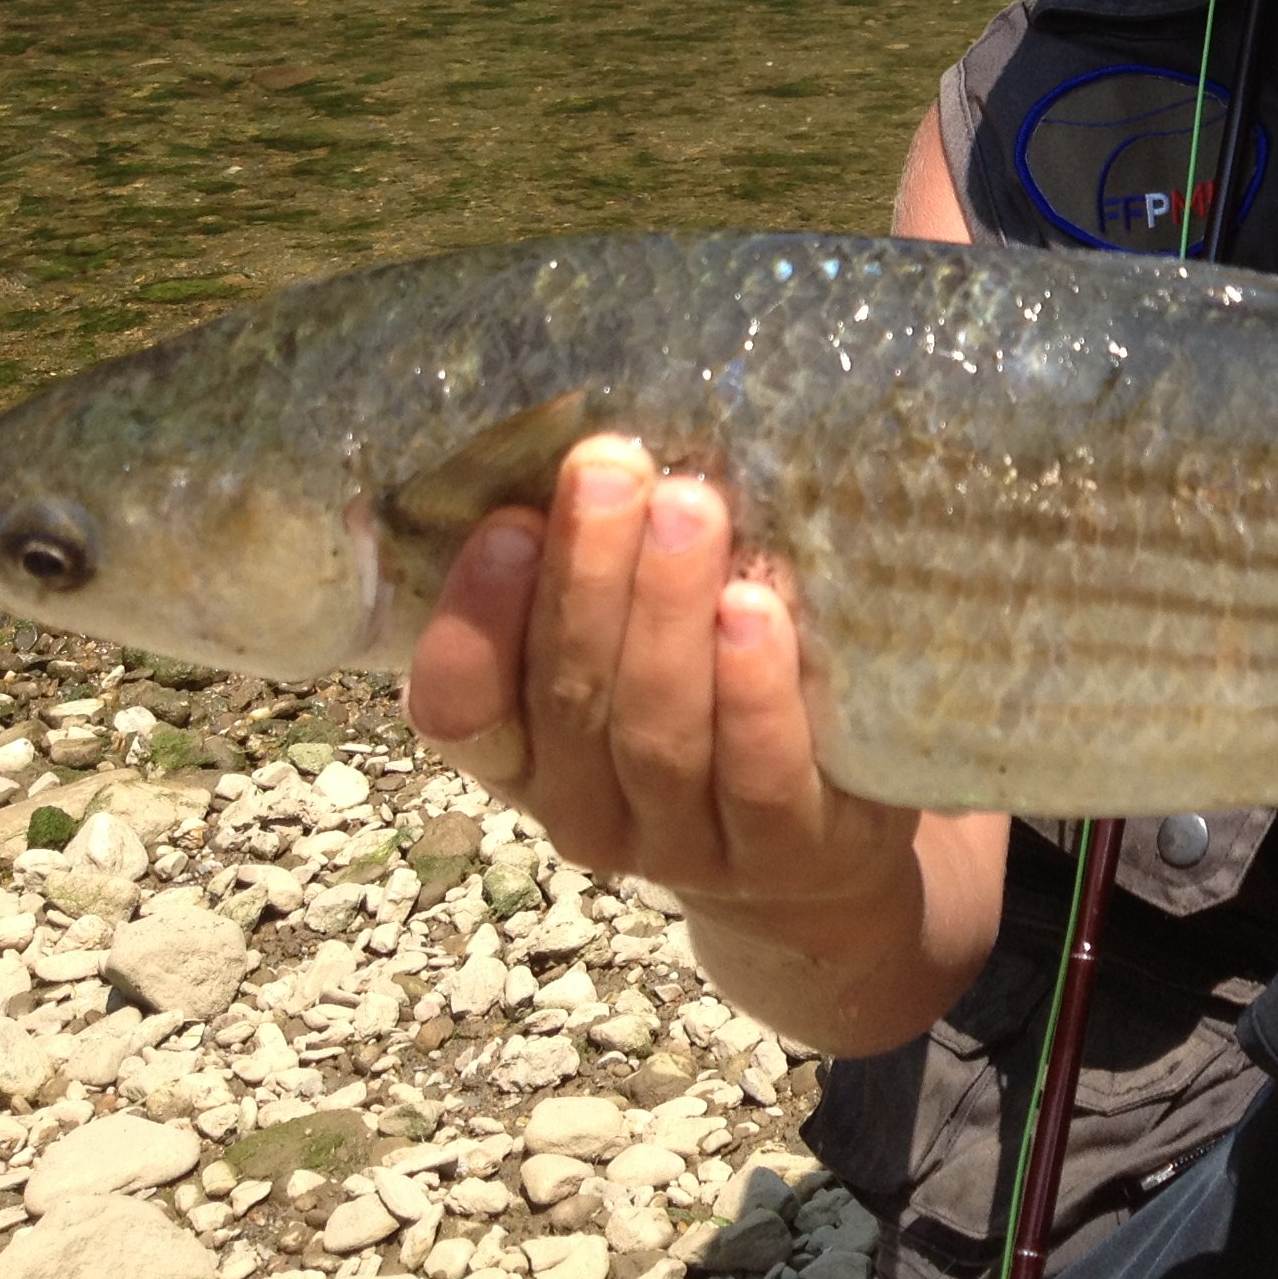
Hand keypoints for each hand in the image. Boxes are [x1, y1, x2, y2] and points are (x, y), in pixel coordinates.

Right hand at [403, 435, 910, 919]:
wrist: (818, 846)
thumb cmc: (711, 702)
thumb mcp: (635, 640)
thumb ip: (600, 567)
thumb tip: (593, 425)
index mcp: (523, 750)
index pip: (459, 704)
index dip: (473, 620)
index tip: (508, 522)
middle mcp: (583, 807)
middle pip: (567, 700)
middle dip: (587, 576)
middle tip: (610, 469)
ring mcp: (680, 846)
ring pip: (656, 735)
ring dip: (666, 616)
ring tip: (690, 511)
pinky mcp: (782, 853)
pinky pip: (757, 778)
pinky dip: (754, 694)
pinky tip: (755, 612)